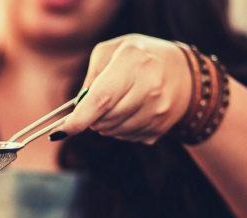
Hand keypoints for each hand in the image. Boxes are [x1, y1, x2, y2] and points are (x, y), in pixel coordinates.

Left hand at [60, 34, 191, 144]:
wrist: (183, 72)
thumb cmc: (139, 57)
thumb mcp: (112, 51)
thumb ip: (91, 76)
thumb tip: (77, 108)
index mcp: (134, 61)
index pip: (102, 98)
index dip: (80, 118)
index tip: (63, 130)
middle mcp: (150, 86)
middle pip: (106, 119)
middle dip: (92, 117)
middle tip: (97, 104)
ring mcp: (159, 109)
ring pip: (115, 131)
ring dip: (106, 124)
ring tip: (116, 105)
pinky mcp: (162, 126)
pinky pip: (128, 137)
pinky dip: (121, 129)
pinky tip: (131, 112)